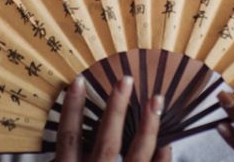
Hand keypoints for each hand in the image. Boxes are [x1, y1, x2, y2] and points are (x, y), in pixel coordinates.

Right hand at [56, 75, 171, 160]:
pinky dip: (162, 158)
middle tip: (126, 80)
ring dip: (148, 126)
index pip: (69, 137)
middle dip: (117, 109)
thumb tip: (73, 130)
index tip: (79, 81)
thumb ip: (67, 157)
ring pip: (137, 155)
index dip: (72, 108)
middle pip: (108, 141)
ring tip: (156, 100)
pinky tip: (166, 141)